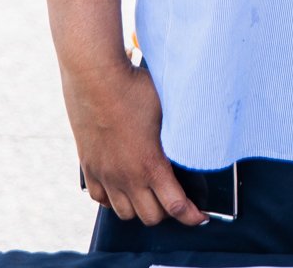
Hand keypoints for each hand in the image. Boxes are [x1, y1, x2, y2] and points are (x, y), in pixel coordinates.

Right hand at [63, 58, 204, 227]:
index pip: (175, 207)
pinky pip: (101, 198)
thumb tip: (203, 136)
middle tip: (177, 198)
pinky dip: (114, 199)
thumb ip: (183, 132)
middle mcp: (126, 176)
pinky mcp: (89, 166)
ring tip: (152, 194)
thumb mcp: (170, 109)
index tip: (201, 217)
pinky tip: (124, 187)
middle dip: (168, 212)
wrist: (95, 76)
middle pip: (150, 216)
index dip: (191, 216)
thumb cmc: (136, 87)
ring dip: (140, 208)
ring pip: (125, 212)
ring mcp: (105, 173)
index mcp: (150, 164)